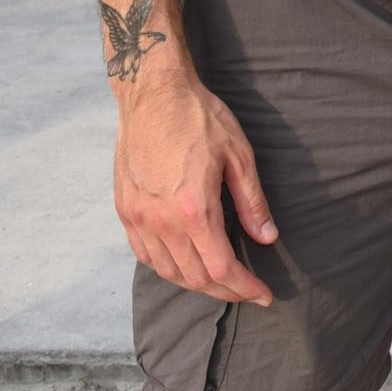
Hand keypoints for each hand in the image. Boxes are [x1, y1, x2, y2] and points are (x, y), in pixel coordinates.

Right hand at [114, 76, 278, 305]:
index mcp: (193, 209)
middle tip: (248, 291)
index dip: (244, 288)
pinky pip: (144, 254)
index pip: (220, 268)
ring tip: (221, 281)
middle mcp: (160, 221)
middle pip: (194, 277)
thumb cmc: (199, 118)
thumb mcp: (239, 155)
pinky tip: (184, 264)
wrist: (153, 95)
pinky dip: (167, 268)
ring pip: (167, 271)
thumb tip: (267, 238)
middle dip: (225, 290)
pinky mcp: (125, 210)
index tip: (264, 295)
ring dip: (196, 283)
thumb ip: (252, 202)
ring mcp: (138, 217)